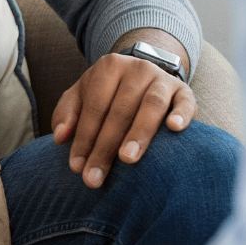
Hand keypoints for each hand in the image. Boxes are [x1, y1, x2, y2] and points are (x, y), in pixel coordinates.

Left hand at [50, 40, 194, 188]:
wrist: (144, 75)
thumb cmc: (108, 93)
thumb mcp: (82, 95)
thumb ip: (68, 113)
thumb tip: (60, 137)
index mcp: (108, 67)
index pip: (94, 106)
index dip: (83, 138)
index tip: (76, 167)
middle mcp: (137, 69)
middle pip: (119, 110)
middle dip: (105, 146)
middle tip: (95, 177)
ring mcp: (162, 78)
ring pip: (151, 105)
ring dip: (138, 133)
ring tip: (126, 159)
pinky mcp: (184, 91)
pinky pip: (186, 101)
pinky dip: (181, 114)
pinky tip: (174, 129)